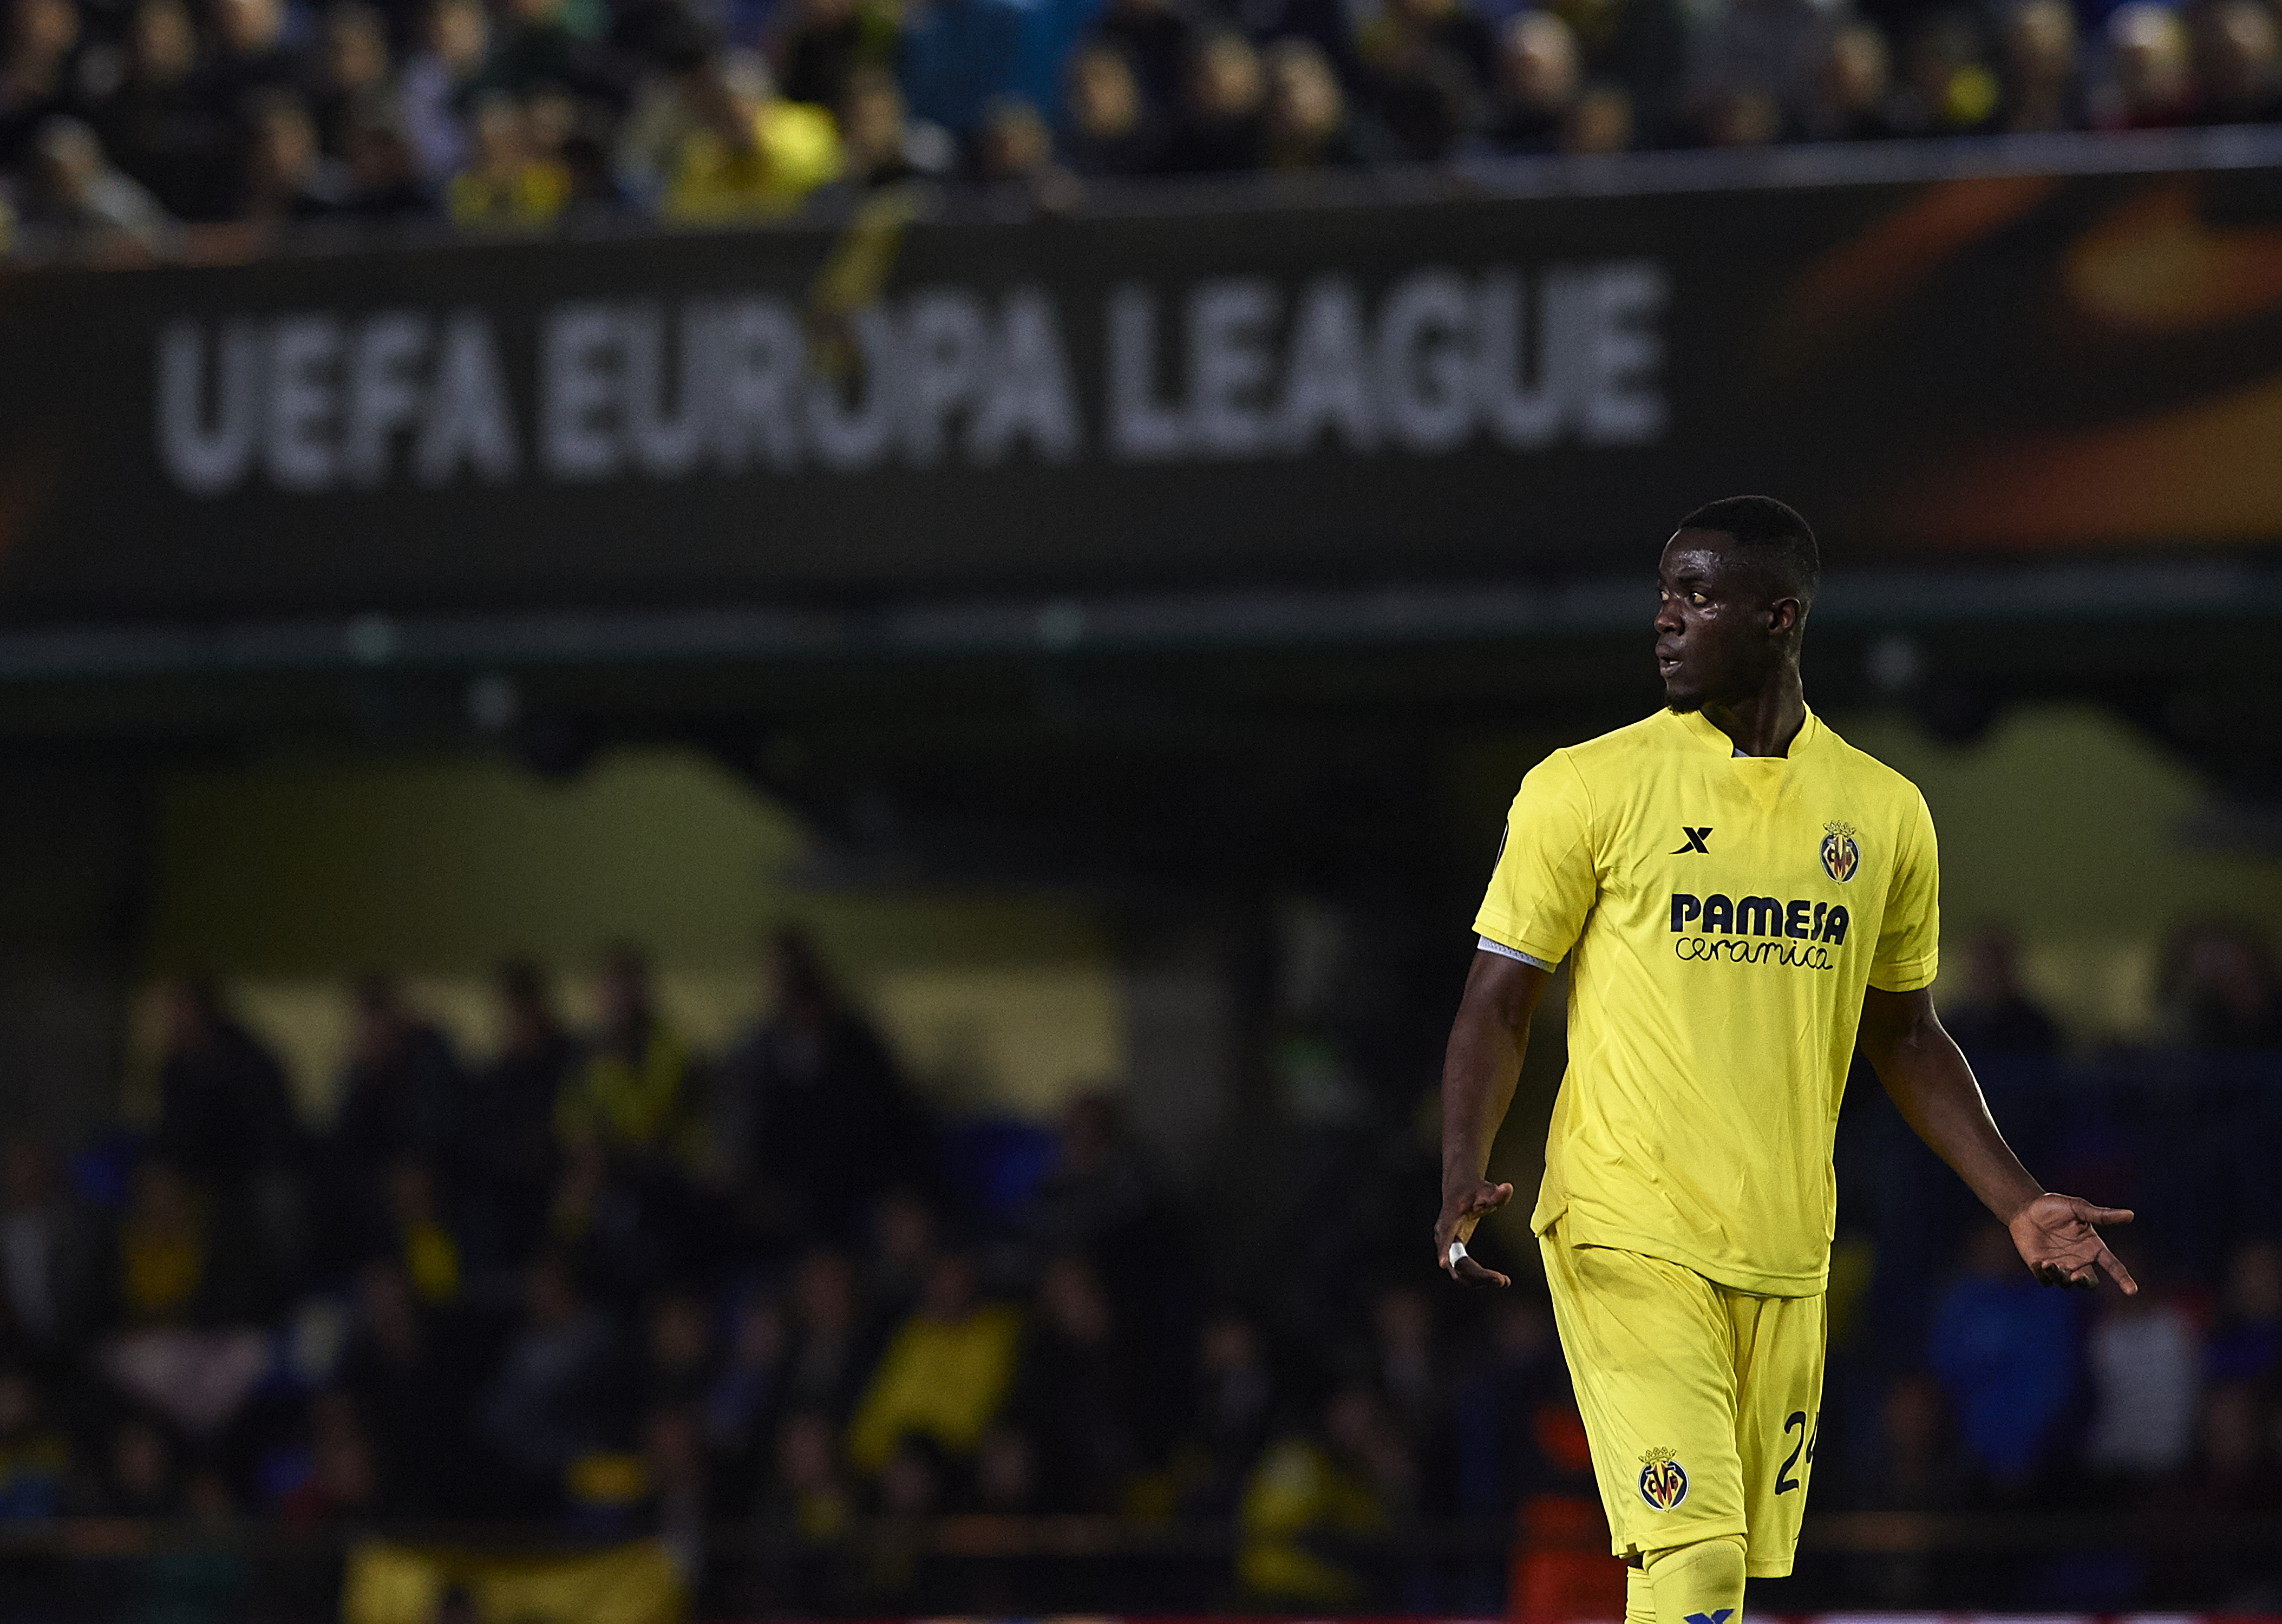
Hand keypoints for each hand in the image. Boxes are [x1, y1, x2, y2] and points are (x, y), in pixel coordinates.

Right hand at [1435, 1179, 1513, 1287]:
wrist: (1459, 1191)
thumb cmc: (1472, 1191)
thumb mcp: (1487, 1190)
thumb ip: (1498, 1193)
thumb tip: (1508, 1188)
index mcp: (1449, 1218)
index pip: (1445, 1235)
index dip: (1444, 1249)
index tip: (1443, 1263)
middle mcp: (1443, 1235)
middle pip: (1455, 1262)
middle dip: (1478, 1274)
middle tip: (1502, 1279)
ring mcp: (1446, 1247)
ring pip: (1459, 1272)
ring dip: (1480, 1280)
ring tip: (1503, 1281)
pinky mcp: (1453, 1253)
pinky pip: (1463, 1271)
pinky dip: (1478, 1278)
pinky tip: (1497, 1278)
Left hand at [2008, 1192, 2136, 1292]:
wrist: (2025, 1208)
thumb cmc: (2054, 1207)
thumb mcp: (2078, 1208)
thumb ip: (2101, 1215)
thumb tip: (2130, 1214)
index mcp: (2093, 1248)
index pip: (2113, 1267)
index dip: (2123, 1279)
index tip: (2132, 1290)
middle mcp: (2079, 1261)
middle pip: (2089, 1283)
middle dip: (2085, 1283)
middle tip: (2078, 1276)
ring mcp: (2060, 1266)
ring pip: (2066, 1283)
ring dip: (2060, 1276)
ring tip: (2050, 1263)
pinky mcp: (2040, 1268)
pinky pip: (2045, 1280)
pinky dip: (2044, 1276)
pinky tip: (2040, 1263)